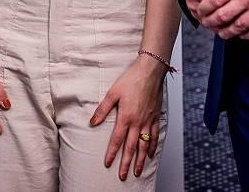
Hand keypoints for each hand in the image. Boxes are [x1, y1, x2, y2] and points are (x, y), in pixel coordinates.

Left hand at [91, 55, 165, 180]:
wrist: (150, 72)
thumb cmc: (131, 80)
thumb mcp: (113, 93)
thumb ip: (103, 109)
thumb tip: (93, 121)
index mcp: (126, 117)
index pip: (117, 140)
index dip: (111, 153)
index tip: (107, 163)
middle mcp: (138, 122)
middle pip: (131, 147)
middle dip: (126, 163)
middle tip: (123, 175)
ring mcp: (148, 121)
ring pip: (144, 145)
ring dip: (140, 160)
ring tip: (137, 171)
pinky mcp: (155, 118)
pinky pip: (155, 136)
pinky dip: (153, 147)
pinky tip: (150, 154)